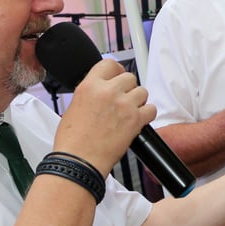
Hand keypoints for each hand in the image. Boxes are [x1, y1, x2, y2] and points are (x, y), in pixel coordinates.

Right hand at [54, 59, 151, 173]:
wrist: (79, 161)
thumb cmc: (72, 141)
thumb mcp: (73, 106)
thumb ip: (91, 93)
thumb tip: (101, 90)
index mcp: (89, 86)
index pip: (110, 64)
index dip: (116, 71)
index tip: (118, 77)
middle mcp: (107, 91)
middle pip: (129, 77)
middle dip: (128, 88)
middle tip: (123, 100)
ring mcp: (123, 104)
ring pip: (143, 91)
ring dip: (138, 101)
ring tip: (129, 112)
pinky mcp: (135, 119)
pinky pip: (152, 109)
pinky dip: (147, 115)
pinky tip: (138, 121)